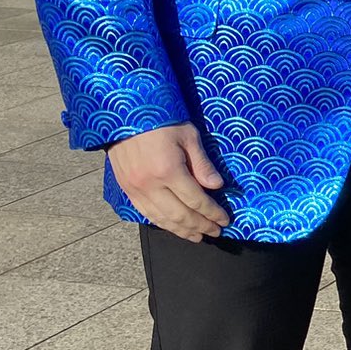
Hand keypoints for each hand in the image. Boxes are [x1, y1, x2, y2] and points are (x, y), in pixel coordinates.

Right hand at [108, 122, 229, 240]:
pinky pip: (145, 212)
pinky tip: (173, 227)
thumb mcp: (189, 136)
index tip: (225, 220)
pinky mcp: (126, 188)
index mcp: (169, 171)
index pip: (196, 201)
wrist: (125, 113)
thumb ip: (202, 164)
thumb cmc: (161, 120)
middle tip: (216, 232)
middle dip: (200, 226)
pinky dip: (161, 223)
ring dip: (181, 230)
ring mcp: (135, 188)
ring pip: (161, 218)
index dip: (212, 213)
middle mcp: (150, 184)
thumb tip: (217, 186)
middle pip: (180, 215)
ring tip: (197, 236)